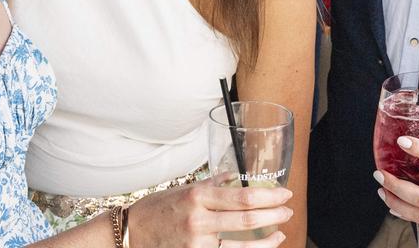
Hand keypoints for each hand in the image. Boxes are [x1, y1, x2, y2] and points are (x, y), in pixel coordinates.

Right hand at [127, 179, 292, 247]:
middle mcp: (199, 221)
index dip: (269, 196)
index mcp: (197, 197)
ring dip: (266, 241)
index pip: (243, 197)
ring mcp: (197, 244)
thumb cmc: (157, 210)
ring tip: (279, 234)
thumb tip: (237, 177)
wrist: (130, 234)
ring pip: (242, 247)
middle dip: (273, 216)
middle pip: (247, 220)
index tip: (284, 194)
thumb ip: (212, 184)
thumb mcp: (184, 189)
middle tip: (288, 211)